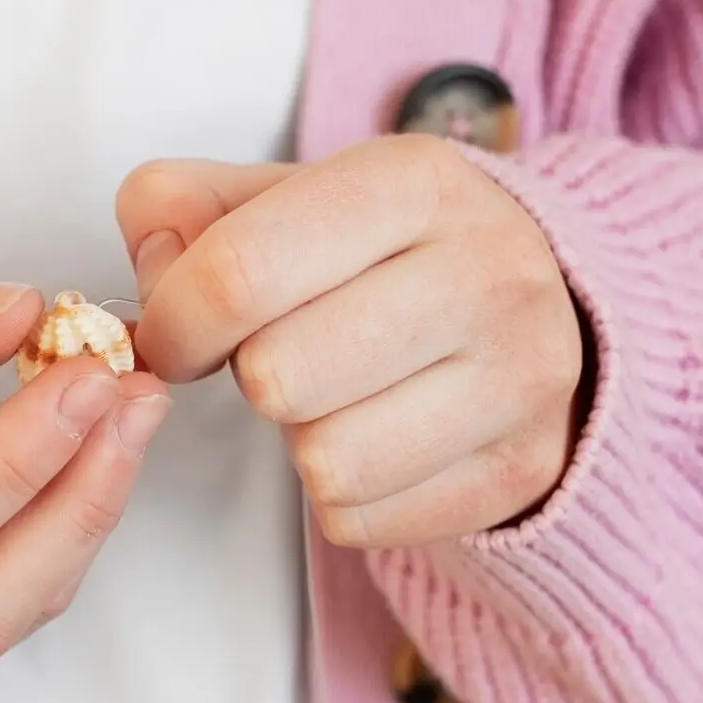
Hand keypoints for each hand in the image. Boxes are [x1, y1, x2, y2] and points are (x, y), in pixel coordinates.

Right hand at [0, 267, 169, 702]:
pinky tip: (92, 457)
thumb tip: (26, 313)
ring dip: (84, 515)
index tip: (87, 377)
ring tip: (130, 414)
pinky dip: (60, 535)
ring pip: (5, 622)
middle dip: (73, 503)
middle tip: (135, 399)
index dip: (7, 468)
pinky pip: (9, 616)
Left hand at [118, 137, 583, 548]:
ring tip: (334, 396)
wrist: (549, 302)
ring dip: (300, 441)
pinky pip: (364, 520)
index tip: (178, 334)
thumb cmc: (386, 251)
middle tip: (276, 356)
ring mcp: (519, 376)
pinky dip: (344, 496)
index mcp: (414, 182)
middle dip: (250, 376)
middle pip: (277, 377)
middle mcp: (485, 271)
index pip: (239, 272)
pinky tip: (375, 439)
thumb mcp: (289, 194)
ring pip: (324, 462)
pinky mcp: (522, 467)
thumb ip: (184, 209)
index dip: (175, 321)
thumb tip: (154, 270)